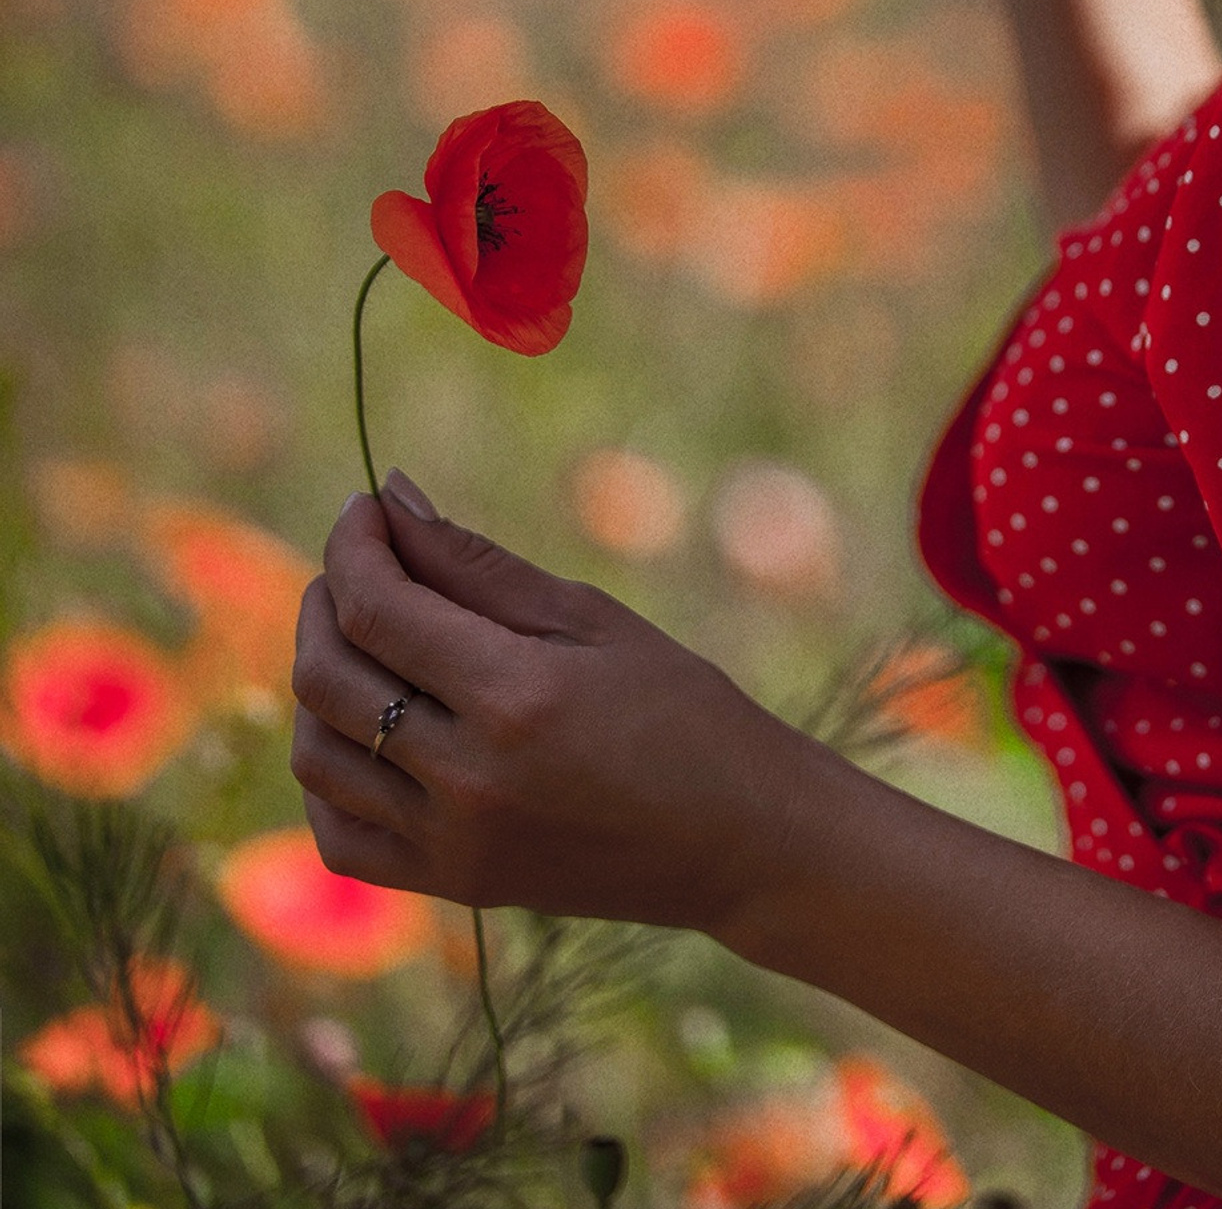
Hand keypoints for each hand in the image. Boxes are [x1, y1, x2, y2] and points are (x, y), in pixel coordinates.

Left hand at [291, 477, 820, 927]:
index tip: (366, 508)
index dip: (354, 547)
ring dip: (320, 680)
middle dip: (327, 599)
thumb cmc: (685, 711)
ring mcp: (454, 844)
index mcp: (516, 696)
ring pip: (317, 755)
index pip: (377, 609)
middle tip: (362, 562)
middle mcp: (469, 777)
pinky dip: (331, 775)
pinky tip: (370, 729)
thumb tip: (393, 498)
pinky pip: (340, 834)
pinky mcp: (454, 888)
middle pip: (327, 678)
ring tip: (366, 637)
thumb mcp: (594, 619)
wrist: (741, 840)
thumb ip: (480, 565)